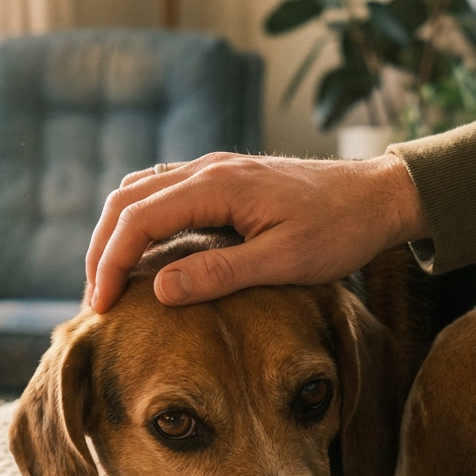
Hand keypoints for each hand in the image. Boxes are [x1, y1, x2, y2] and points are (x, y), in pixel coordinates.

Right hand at [85, 152, 428, 312]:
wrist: (380, 197)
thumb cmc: (340, 231)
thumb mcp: (283, 261)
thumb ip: (220, 274)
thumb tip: (158, 290)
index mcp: (218, 184)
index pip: (138, 218)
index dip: (109, 263)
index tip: (100, 307)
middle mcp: (209, 168)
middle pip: (127, 201)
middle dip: (102, 250)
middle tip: (95, 301)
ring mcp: (216, 170)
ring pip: (141, 193)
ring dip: (117, 234)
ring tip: (110, 282)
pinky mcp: (225, 180)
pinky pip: (165, 193)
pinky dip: (141, 223)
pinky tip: (145, 256)